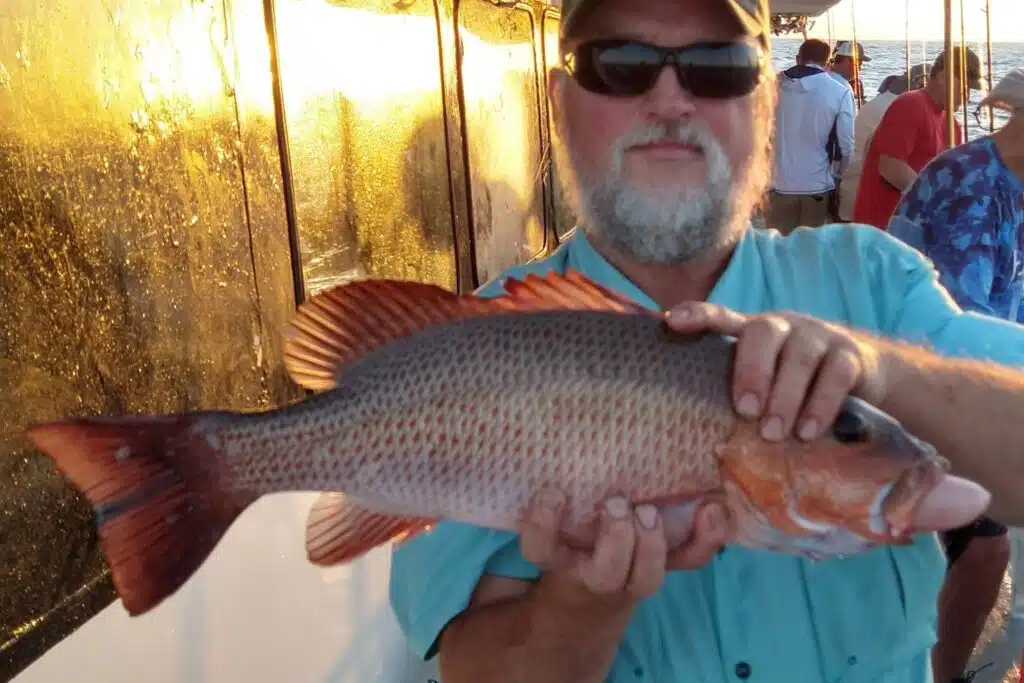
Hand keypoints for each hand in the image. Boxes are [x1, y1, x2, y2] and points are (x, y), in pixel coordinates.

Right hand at [517, 490, 729, 605]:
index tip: (553, 492)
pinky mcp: (665, 567)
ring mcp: (632, 575)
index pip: (540, 548)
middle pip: (605, 573)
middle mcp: (593, 572)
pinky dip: (705, 538)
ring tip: (651, 510)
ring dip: (654, 544)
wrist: (594, 588)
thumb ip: (558, 489)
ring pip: (647, 578)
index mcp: (559, 554)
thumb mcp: (556, 515)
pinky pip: (689, 562)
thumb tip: (562, 430)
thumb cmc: (570, 530)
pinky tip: (711, 509)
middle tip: (616, 502)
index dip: (543, 525)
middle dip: (617, 539)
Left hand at [665, 302, 888, 441]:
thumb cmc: (796, 388)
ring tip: (773, 433)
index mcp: (754, 333)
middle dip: (751, 371)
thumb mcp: (767, 387)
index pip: (722, 316)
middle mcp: (784, 327)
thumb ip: (740, 407)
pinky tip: (808, 432)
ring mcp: (818, 337)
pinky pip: (836, 374)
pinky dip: (820, 405)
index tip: (672, 320)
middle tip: (746, 412)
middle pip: (763, 333)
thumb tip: (704, 475)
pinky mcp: (851, 354)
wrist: (865, 375)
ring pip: (799, 357)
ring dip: (785, 397)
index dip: (699, 315)